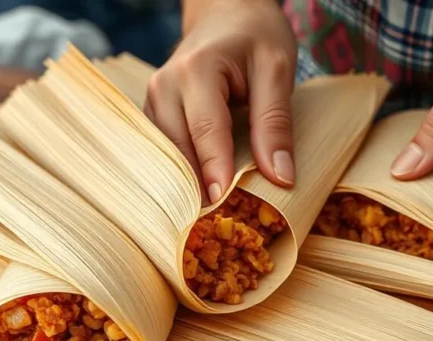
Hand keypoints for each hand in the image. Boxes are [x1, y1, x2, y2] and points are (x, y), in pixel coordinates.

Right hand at [146, 0, 295, 202]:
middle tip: (215, 227)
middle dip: (195, 187)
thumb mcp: (278, 69)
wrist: (226, 13)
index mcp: (196, 70)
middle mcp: (164, 86)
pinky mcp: (153, 116)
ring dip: (183, 187)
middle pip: (176, 148)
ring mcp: (153, 101)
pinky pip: (161, 153)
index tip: (222, 205)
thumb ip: (275, 122)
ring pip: (163, 156)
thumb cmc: (254, 37)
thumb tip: (280, 178)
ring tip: (205, 222)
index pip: (205, 130)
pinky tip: (195, 201)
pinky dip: (178, 177)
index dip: (213, 170)